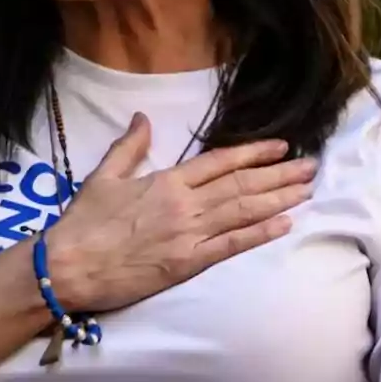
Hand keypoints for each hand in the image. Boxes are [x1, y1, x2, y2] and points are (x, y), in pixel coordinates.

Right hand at [44, 111, 315, 313]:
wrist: (69, 265)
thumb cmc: (84, 222)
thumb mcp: (103, 175)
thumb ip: (129, 146)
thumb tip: (142, 116)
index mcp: (167, 180)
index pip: (220, 161)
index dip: (254, 153)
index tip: (281, 146)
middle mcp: (185, 203)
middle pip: (241, 184)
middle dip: (279, 174)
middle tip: (311, 166)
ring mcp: (189, 234)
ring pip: (243, 211)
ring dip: (279, 199)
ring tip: (307, 189)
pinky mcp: (188, 264)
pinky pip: (232, 246)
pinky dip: (260, 233)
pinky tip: (285, 224)